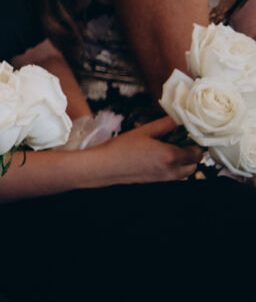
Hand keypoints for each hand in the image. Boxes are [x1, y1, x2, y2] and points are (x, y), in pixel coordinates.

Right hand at [90, 117, 205, 185]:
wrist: (104, 167)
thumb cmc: (121, 149)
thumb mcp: (144, 131)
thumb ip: (165, 124)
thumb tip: (178, 119)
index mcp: (171, 156)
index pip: (197, 152)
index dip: (195, 143)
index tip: (188, 135)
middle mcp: (171, 170)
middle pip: (194, 164)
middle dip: (191, 154)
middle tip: (180, 142)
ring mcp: (165, 179)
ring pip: (186, 173)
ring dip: (183, 162)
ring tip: (169, 151)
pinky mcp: (157, 183)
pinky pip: (174, 176)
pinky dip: (173, 169)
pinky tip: (159, 159)